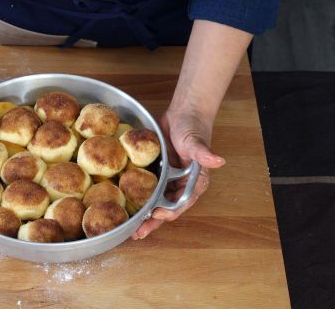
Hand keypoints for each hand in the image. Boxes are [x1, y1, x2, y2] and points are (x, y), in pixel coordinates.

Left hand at [132, 107, 225, 238]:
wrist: (184, 112)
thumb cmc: (193, 127)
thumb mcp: (195, 141)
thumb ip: (203, 153)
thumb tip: (218, 160)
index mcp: (194, 183)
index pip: (180, 203)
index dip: (168, 212)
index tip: (155, 214)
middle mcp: (181, 185)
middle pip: (166, 208)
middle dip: (152, 221)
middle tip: (136, 233)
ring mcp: (168, 179)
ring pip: (155, 201)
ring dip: (143, 213)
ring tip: (128, 225)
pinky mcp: (158, 172)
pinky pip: (147, 187)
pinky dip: (138, 196)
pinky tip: (126, 204)